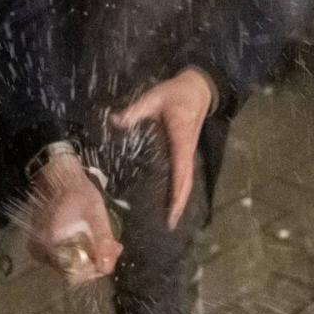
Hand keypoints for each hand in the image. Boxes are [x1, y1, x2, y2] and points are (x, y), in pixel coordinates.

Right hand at [26, 152, 121, 284]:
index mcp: (51, 243)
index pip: (75, 274)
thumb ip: (102, 241)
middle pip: (72, 270)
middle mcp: (41, 250)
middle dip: (95, 262)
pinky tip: (90, 238)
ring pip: (68, 264)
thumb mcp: (96, 213)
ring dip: (88, 256)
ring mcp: (38, 247)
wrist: (58, 176)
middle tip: (112, 247)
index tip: (110, 255)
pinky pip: (61, 256)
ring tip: (105, 242)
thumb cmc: (77, 191)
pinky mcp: (40, 244)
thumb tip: (107, 269)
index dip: (95, 269)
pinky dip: (78, 250)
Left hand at [112, 69, 213, 228]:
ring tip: (170, 218)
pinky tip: (171, 197)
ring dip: (180, 199)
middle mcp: (187, 151)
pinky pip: (185, 173)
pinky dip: (180, 188)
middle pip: (186, 184)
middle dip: (179, 205)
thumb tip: (114, 121)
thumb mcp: (155, 97)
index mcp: (181, 141)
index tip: (171, 215)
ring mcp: (188, 152)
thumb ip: (135, 110)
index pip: (180, 174)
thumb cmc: (177, 93)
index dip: (176, 195)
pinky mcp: (186, 150)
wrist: (199, 87)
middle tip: (170, 226)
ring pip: (187, 180)